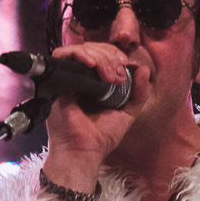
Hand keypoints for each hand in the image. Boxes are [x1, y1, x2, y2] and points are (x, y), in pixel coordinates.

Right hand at [41, 41, 139, 186]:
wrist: (84, 152)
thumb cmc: (100, 138)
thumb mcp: (127, 113)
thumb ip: (138, 93)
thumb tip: (143, 68)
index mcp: (92, 85)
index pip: (101, 55)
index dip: (114, 55)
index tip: (125, 68)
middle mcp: (77, 80)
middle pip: (92, 49)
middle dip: (110, 55)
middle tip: (118, 74)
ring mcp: (66, 79)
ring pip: (81, 50)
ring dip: (100, 57)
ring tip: (109, 76)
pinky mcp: (56, 81)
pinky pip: (63, 55)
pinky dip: (80, 54)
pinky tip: (92, 65)